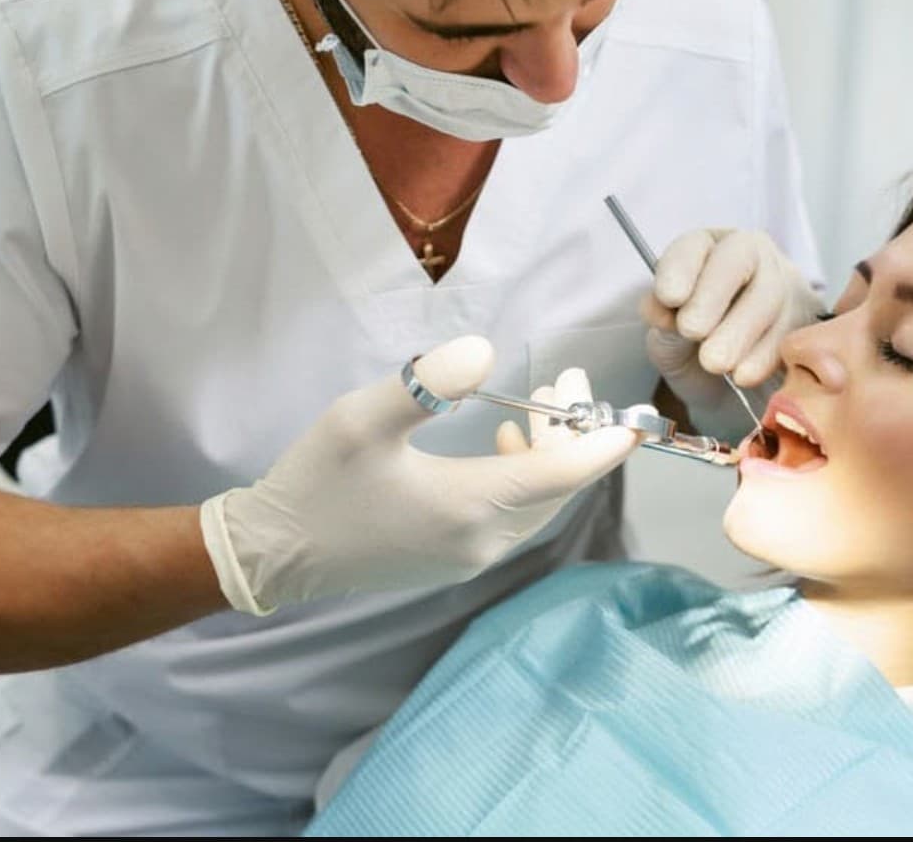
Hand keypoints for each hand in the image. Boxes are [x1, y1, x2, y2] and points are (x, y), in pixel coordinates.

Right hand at [200, 335, 642, 614]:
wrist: (277, 552)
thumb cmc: (317, 481)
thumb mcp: (361, 418)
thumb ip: (426, 383)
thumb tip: (485, 351)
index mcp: (471, 506)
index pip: (563, 474)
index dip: (604, 442)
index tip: (636, 415)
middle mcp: (483, 540)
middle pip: (557, 487)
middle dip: (574, 433)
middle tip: (569, 377)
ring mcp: (471, 557)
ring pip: (538, 504)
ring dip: (550, 455)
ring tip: (541, 402)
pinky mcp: (456, 561)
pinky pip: (515, 517)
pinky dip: (526, 479)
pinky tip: (506, 442)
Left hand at [640, 228, 824, 438]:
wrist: (726, 393)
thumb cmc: (692, 353)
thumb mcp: (666, 340)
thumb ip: (661, 320)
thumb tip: (656, 306)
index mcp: (706, 251)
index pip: (694, 245)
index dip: (681, 268)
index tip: (669, 296)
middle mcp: (750, 256)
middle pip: (739, 258)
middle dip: (711, 296)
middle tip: (691, 330)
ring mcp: (784, 284)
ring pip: (769, 295)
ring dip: (738, 332)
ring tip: (713, 362)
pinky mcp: (808, 319)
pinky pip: (792, 330)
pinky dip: (765, 355)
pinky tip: (743, 374)